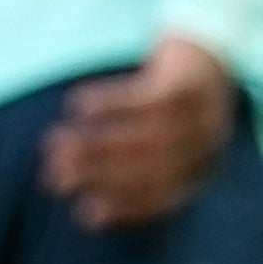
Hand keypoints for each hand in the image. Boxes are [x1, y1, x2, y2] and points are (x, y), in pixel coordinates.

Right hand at [42, 35, 235, 229]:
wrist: (205, 48)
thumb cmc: (169, 105)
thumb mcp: (163, 141)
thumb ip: (133, 169)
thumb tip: (87, 211)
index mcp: (202, 170)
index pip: (163, 198)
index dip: (124, 208)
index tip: (84, 215)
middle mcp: (207, 147)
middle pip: (151, 167)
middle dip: (100, 174)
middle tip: (56, 175)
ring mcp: (202, 114)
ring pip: (145, 136)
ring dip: (97, 143)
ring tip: (57, 143)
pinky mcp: (189, 82)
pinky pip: (144, 98)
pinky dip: (108, 104)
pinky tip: (77, 106)